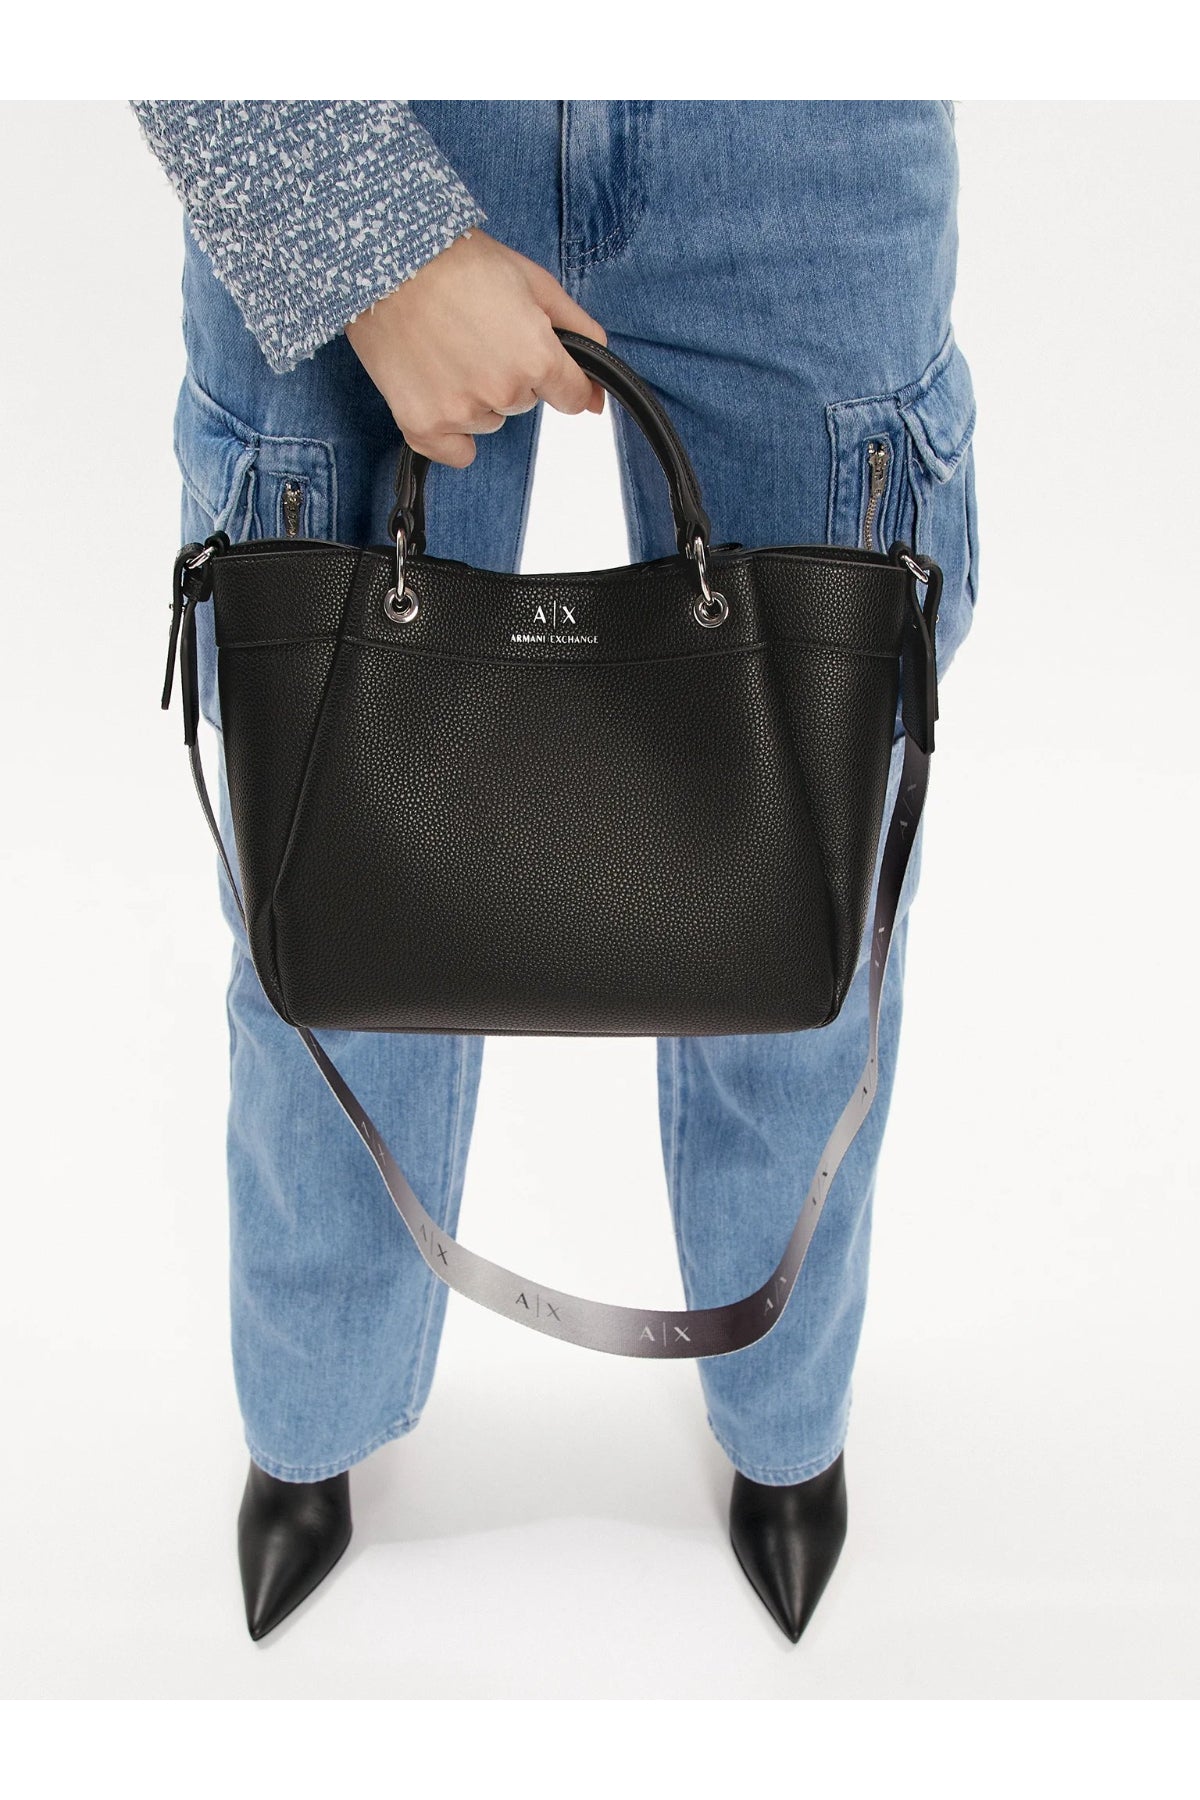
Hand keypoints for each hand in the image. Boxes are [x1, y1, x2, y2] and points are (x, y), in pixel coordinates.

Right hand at [344, 229, 607, 467]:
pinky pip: (456, 451)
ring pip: (489, 421)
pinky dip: (450, 431)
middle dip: (509, 373)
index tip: (539, 361)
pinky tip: (437, 390)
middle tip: (476, 331)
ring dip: (476, 395)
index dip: (558, 375)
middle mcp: (504, 392)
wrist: (387, 260)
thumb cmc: (456, 261)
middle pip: (524, 402)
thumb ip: (578, 332)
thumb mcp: (533, 282)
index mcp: (538, 358)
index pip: (570, 395)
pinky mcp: (424, 426)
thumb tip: (597, 392)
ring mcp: (462, 413)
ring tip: (446, 348)